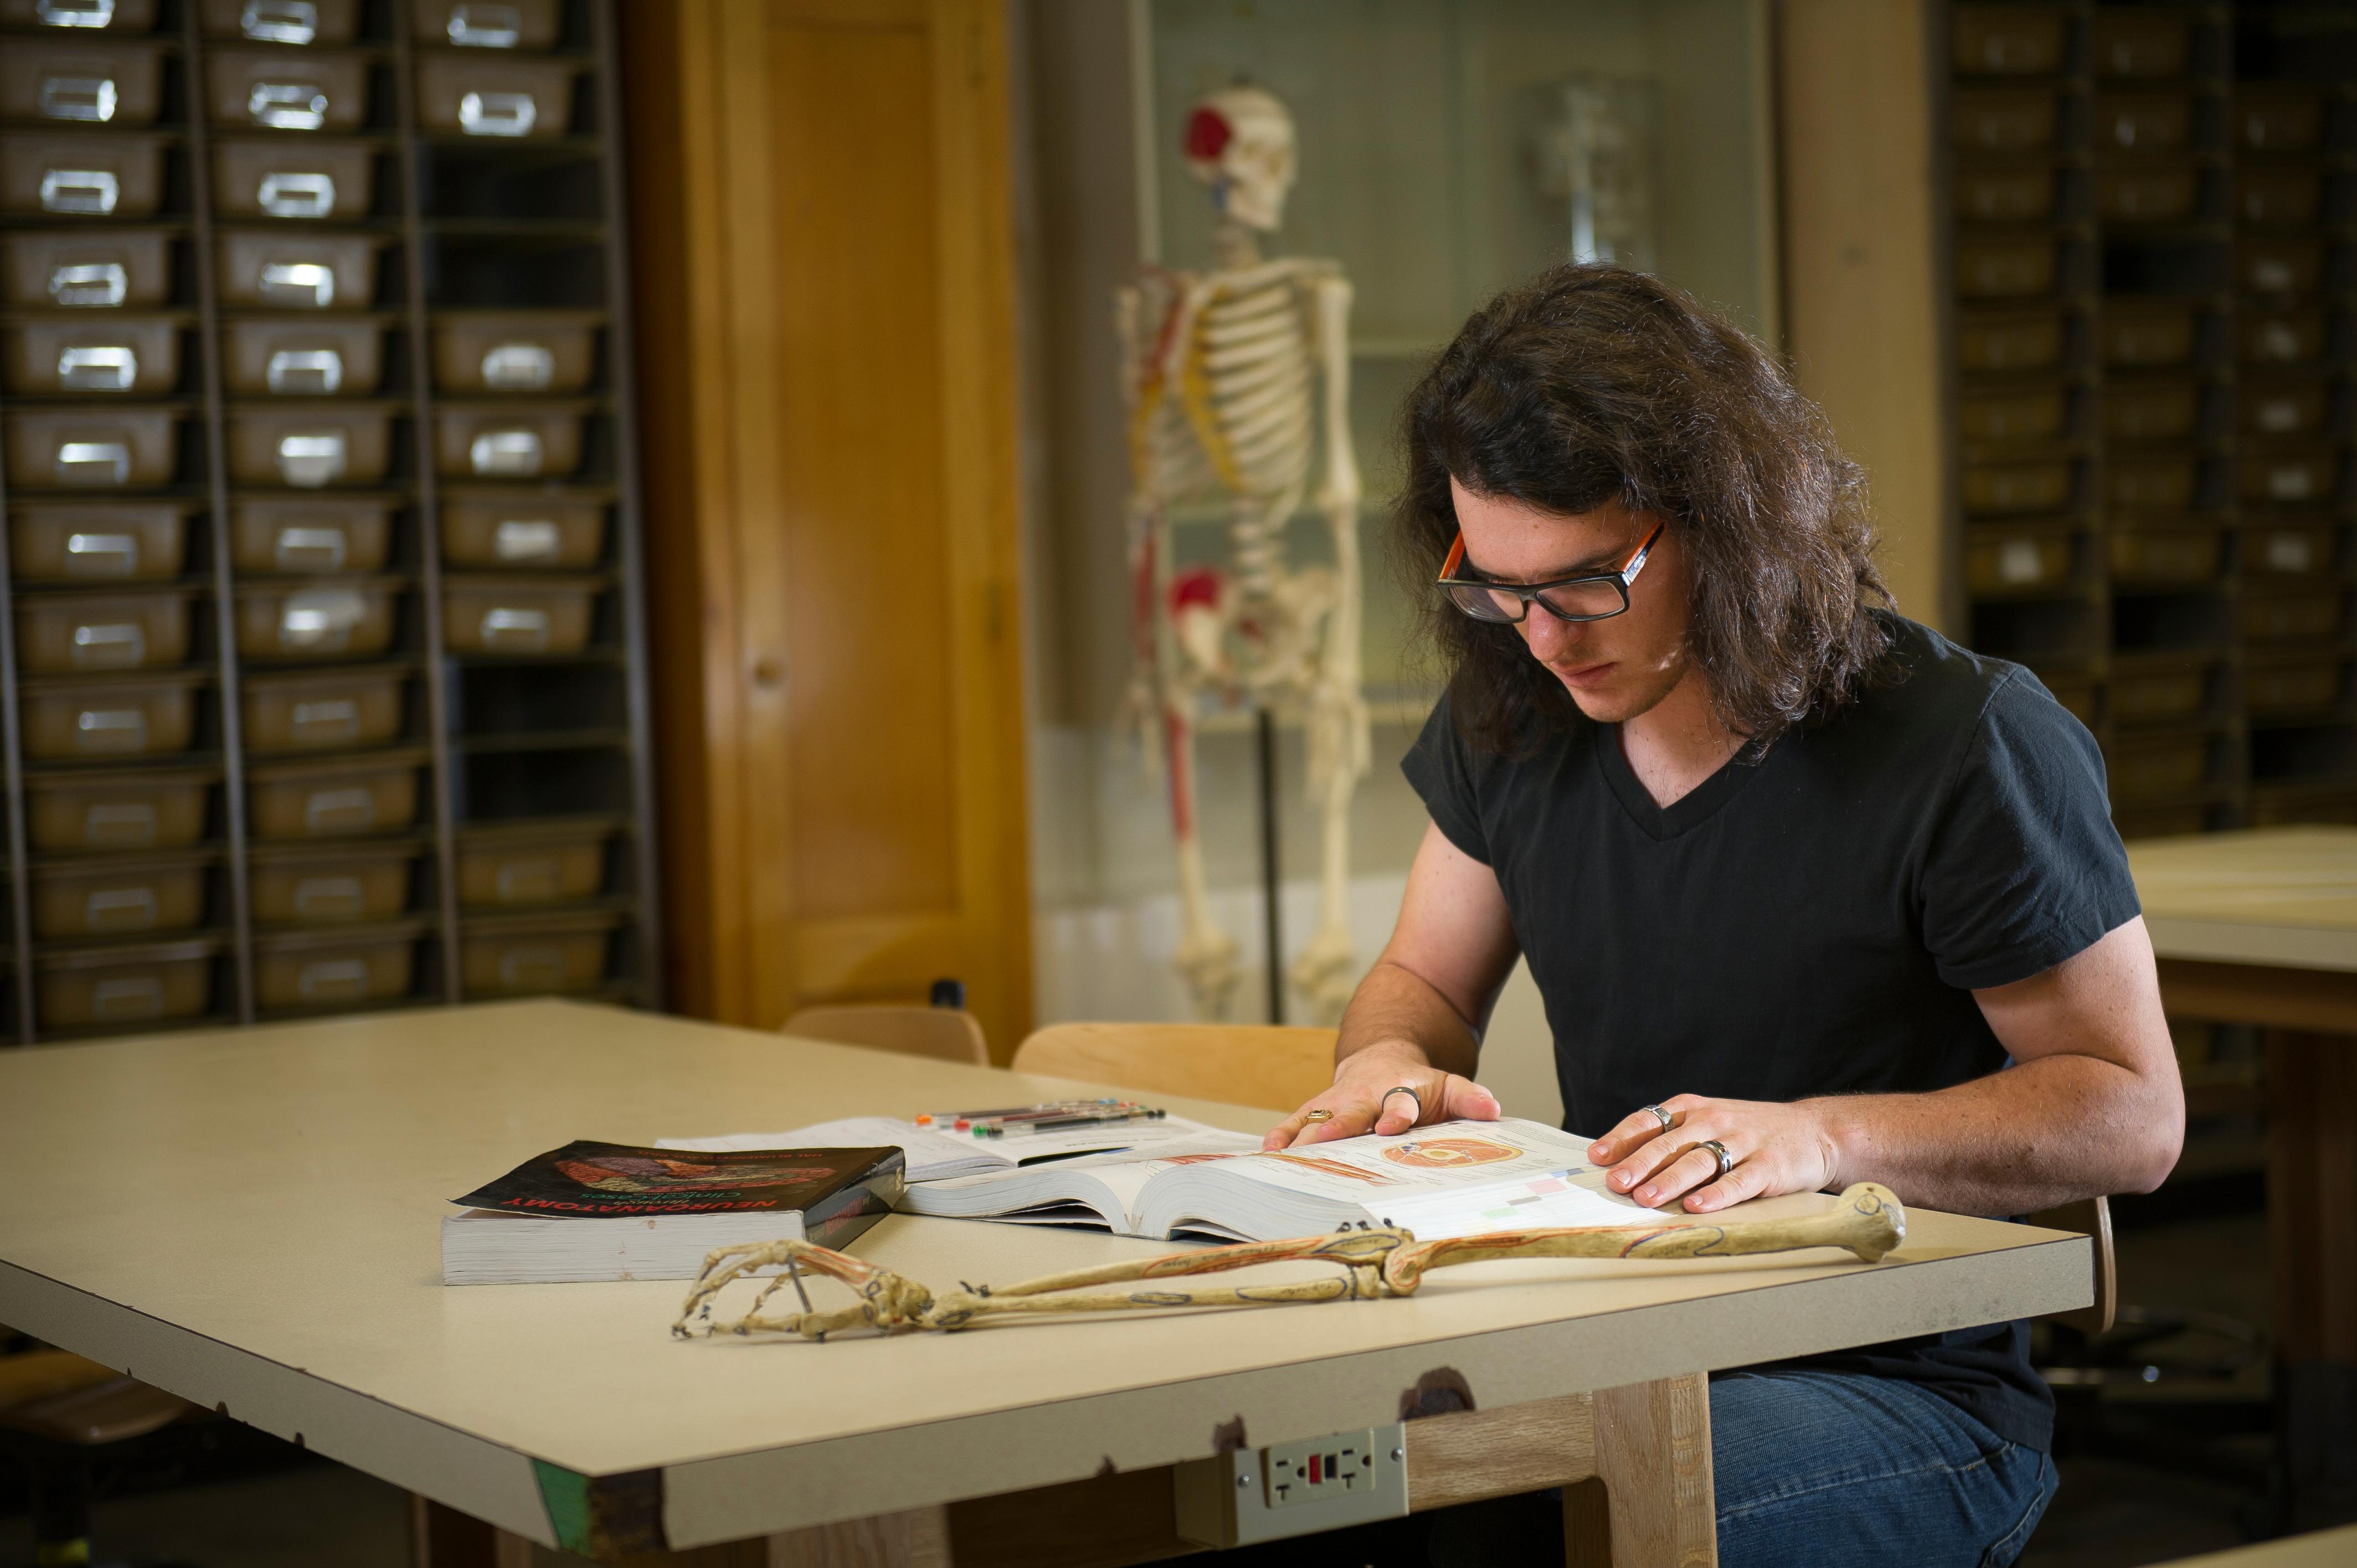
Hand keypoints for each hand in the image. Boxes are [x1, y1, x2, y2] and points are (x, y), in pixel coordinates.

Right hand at [1261, 1040, 1500, 1149]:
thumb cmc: (1417, 1085)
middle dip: (1338, 1125)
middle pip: (1351, 1111)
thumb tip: (1492, 1110)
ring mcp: (1339, 1100)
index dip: (1395, 1115)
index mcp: (1400, 1092)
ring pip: (1318, 1116)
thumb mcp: (1448, 1087)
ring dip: (1302, 1135)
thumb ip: (1468, 1098)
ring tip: (1283, 1155)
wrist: (1382, 1058)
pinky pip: (1297, 1120)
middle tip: (1325, 1139)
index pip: (1399, 1104)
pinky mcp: (1319, 1106)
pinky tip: (1269, 1151)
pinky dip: (1283, 1133)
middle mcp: (1365, 1095)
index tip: (1390, 1127)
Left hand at [1587, 1094, 1841, 1213]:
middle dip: (1639, 1164)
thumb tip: (1621, 1164)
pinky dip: (1716, 1195)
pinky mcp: (1769, 1166)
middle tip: (1616, 1184)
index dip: (1621, 1139)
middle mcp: (1715, 1121)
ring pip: (1700, 1162)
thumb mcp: (1710, 1121)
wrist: (1815, 1130)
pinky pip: (1738, 1182)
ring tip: (1645, 1198)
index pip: (1649, 1121)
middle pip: (1670, 1144)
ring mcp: (1743, 1142)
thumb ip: (1673, 1138)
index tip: (1596, 1157)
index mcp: (1694, 1108)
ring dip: (1670, 1181)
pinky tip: (1696, 1206)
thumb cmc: (1750, 1131)